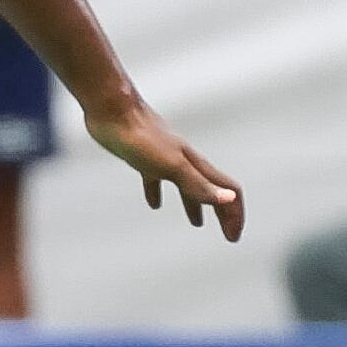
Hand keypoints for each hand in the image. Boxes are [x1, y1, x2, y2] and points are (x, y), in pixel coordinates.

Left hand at [87, 95, 244, 241]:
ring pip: (185, 186)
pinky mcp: (142, 158)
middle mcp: (184, 161)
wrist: (112, 109)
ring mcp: (163, 159)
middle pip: (210, 189)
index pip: (226, 190)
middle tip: (227, 235)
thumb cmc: (141, 137)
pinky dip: (158, 193)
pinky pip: (155, 179)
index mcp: (195, 165)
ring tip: (196, 223)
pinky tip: (153, 203)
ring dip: (194, 204)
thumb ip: (199, 184)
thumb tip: (228, 198)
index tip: (233, 236)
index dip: (234, 213)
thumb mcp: (173, 166)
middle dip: (222, 213)